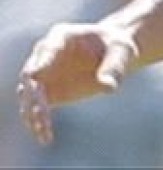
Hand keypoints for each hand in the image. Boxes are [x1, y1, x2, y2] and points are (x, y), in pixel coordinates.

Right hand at [15, 22, 139, 144]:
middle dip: (33, 94)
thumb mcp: (122, 51)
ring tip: (42, 131)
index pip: (47, 49)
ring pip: (29, 95)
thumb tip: (109, 86)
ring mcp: (43, 74)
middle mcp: (45, 55)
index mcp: (62, 36)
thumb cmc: (117, 46)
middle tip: (39, 114)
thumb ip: (115, 65)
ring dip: (32, 113)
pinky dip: (39, 122)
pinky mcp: (46, 92)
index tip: (34, 76)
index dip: (41, 62)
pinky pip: (37, 108)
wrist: (113, 54)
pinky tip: (45, 137)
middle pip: (31, 75)